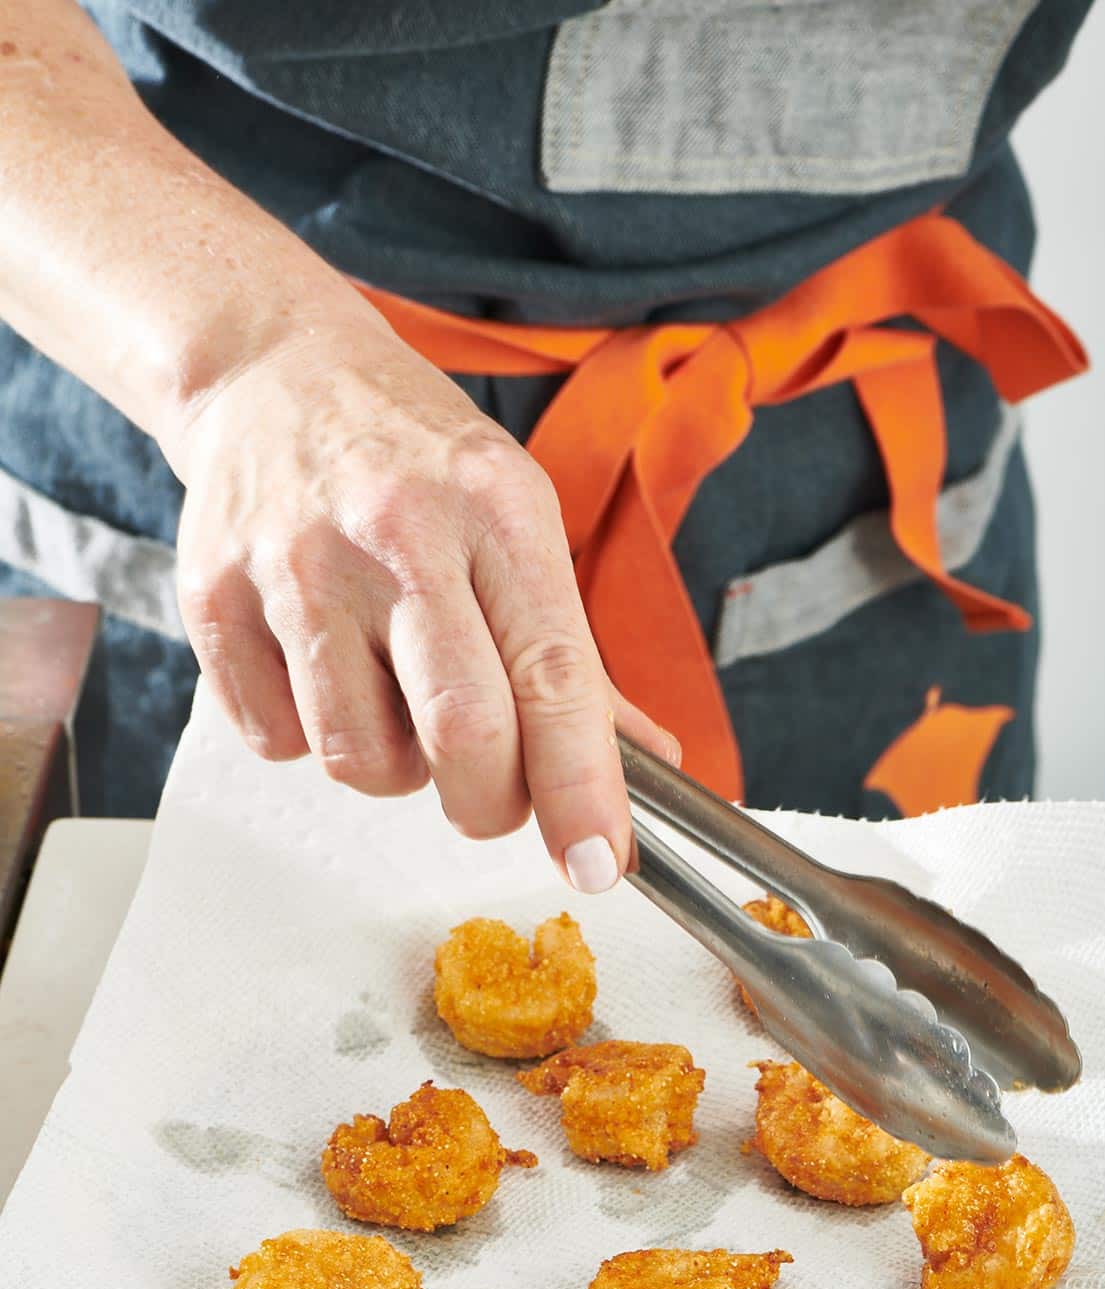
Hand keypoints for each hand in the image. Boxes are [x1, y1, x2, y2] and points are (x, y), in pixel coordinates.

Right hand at [172, 316, 677, 889]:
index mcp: (495, 510)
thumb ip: (576, 657)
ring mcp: (295, 566)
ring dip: (394, 768)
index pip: (552, 677)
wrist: (272, 373)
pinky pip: (277, 743)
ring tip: (395, 698)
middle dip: (489, 804)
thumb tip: (650, 765)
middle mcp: (394, 533)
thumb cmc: (414, 461)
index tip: (598, 861)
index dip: (580, 787)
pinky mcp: (215, 598)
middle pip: (459, 733)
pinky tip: (324, 671)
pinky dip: (312, 736)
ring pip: (359, 758)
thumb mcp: (517, 522)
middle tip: (490, 794)